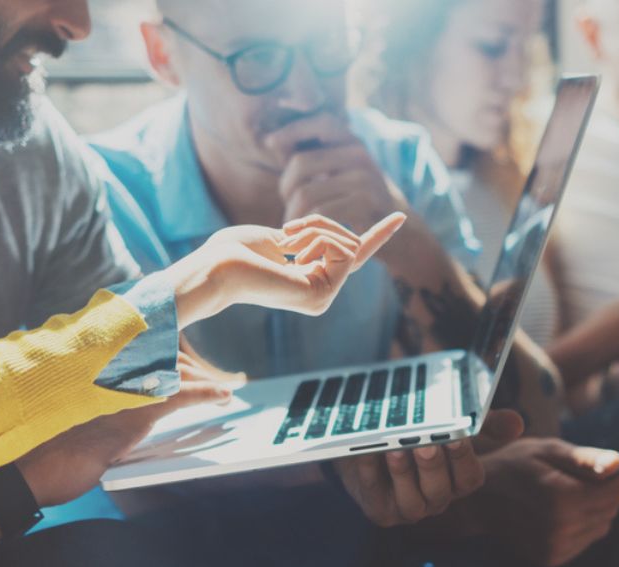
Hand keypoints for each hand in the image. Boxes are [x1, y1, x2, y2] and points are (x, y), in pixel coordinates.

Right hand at [16, 356, 233, 506]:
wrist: (24, 472)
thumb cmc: (38, 451)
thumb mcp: (67, 418)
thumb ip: (88, 403)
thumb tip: (100, 406)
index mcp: (95, 372)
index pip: (143, 351)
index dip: (169, 354)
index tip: (186, 360)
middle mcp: (111, 375)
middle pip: (165, 358)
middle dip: (192, 368)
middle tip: (213, 380)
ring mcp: (124, 392)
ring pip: (177, 373)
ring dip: (205, 380)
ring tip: (226, 388)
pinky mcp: (135, 415)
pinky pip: (181, 397)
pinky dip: (206, 394)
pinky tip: (224, 395)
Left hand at [166, 212, 406, 326]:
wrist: (218, 267)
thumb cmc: (236, 250)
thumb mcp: (281, 237)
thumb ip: (309, 238)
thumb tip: (336, 240)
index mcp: (310, 280)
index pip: (352, 255)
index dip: (377, 234)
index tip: (400, 215)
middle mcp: (321, 295)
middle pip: (349, 242)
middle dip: (321, 223)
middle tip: (288, 230)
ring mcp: (324, 299)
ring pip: (347, 244)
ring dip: (316, 229)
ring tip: (286, 242)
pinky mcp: (323, 295)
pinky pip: (342, 251)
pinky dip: (318, 239)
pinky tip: (294, 254)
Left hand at [265, 112, 404, 232]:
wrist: (397, 228)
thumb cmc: (355, 198)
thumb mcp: (338, 170)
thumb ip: (312, 156)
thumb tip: (272, 142)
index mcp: (352, 141)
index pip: (320, 122)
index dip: (292, 129)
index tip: (269, 143)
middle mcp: (360, 154)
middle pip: (302, 163)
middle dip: (285, 186)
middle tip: (286, 202)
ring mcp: (364, 178)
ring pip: (307, 193)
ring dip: (292, 211)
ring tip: (292, 221)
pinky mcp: (365, 204)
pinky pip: (320, 212)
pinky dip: (305, 224)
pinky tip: (304, 230)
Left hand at [334, 410, 523, 526]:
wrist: (368, 441)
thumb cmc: (416, 431)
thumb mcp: (449, 421)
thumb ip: (481, 421)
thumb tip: (517, 424)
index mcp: (458, 481)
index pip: (470, 478)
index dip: (463, 459)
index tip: (456, 436)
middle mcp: (437, 500)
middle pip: (440, 491)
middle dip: (433, 468)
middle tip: (425, 444)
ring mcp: (408, 509)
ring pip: (411, 502)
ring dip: (403, 475)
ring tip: (394, 449)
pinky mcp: (379, 512)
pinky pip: (375, 496)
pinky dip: (370, 473)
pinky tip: (365, 451)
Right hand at [477, 438, 618, 566]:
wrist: (477, 500)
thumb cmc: (512, 466)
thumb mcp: (547, 450)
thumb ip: (586, 459)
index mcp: (561, 498)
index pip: (615, 492)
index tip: (618, 464)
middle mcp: (560, 528)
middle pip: (611, 509)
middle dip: (608, 491)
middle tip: (588, 474)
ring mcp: (555, 547)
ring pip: (602, 526)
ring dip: (596, 508)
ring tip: (570, 491)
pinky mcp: (551, 558)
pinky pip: (585, 539)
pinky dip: (582, 523)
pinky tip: (561, 510)